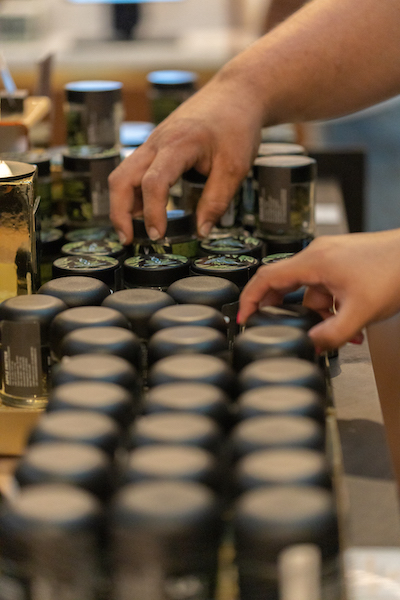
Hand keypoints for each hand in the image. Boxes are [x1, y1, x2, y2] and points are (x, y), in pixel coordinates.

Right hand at [109, 70, 264, 243]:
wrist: (237, 94)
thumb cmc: (237, 126)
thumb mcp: (235, 168)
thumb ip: (216, 201)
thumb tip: (201, 232)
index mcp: (178, 144)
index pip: (153, 182)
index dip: (153, 212)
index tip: (159, 235)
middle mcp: (157, 142)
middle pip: (121, 178)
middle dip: (119, 213)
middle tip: (128, 240)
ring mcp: (152, 143)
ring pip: (122, 175)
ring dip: (122, 204)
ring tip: (134, 231)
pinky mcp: (154, 147)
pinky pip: (133, 171)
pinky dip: (132, 194)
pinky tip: (144, 212)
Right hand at [239, 230, 399, 350]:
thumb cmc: (394, 271)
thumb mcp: (359, 312)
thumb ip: (331, 334)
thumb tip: (311, 346)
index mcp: (313, 261)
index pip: (266, 277)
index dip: (249, 299)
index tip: (243, 317)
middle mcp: (318, 254)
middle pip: (284, 283)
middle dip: (285, 311)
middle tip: (281, 329)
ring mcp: (331, 256)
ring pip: (310, 290)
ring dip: (319, 313)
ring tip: (340, 332)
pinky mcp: (343, 261)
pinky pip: (327, 287)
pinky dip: (332, 305)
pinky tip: (349, 320)